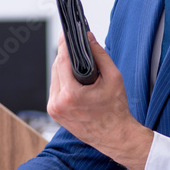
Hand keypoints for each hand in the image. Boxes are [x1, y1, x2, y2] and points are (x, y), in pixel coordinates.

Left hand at [47, 32, 152, 169]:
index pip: (62, 60)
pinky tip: (73, 77)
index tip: (66, 33)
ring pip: (54, 77)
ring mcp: (53, 109)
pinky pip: (55, 89)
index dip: (64, 43)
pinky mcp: (54, 113)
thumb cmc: (116, 110)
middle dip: (65, 55)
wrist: (114, 136)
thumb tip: (88, 38)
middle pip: (56, 67)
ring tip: (76, 61)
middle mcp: (58, 102)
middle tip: (75, 44)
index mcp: (71, 95)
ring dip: (63, 67)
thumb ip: (100, 55)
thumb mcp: (114, 77)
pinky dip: (63, 80)